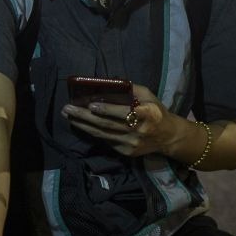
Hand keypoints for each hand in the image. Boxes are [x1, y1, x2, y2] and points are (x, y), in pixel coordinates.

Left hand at [61, 83, 176, 157]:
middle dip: (85, 116)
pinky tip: (81, 125)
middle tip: (67, 109)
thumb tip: (110, 83)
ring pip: (102, 134)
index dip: (108, 110)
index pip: (124, 112)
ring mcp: (131, 144)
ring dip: (83, 125)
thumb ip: (132, 90)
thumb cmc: (156, 111)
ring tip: (69, 116)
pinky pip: (106, 141)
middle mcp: (138, 131)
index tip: (91, 105)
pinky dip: (93, 132)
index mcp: (147, 114)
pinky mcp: (126, 152)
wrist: (168, 137)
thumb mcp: (149, 96)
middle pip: (107, 124)